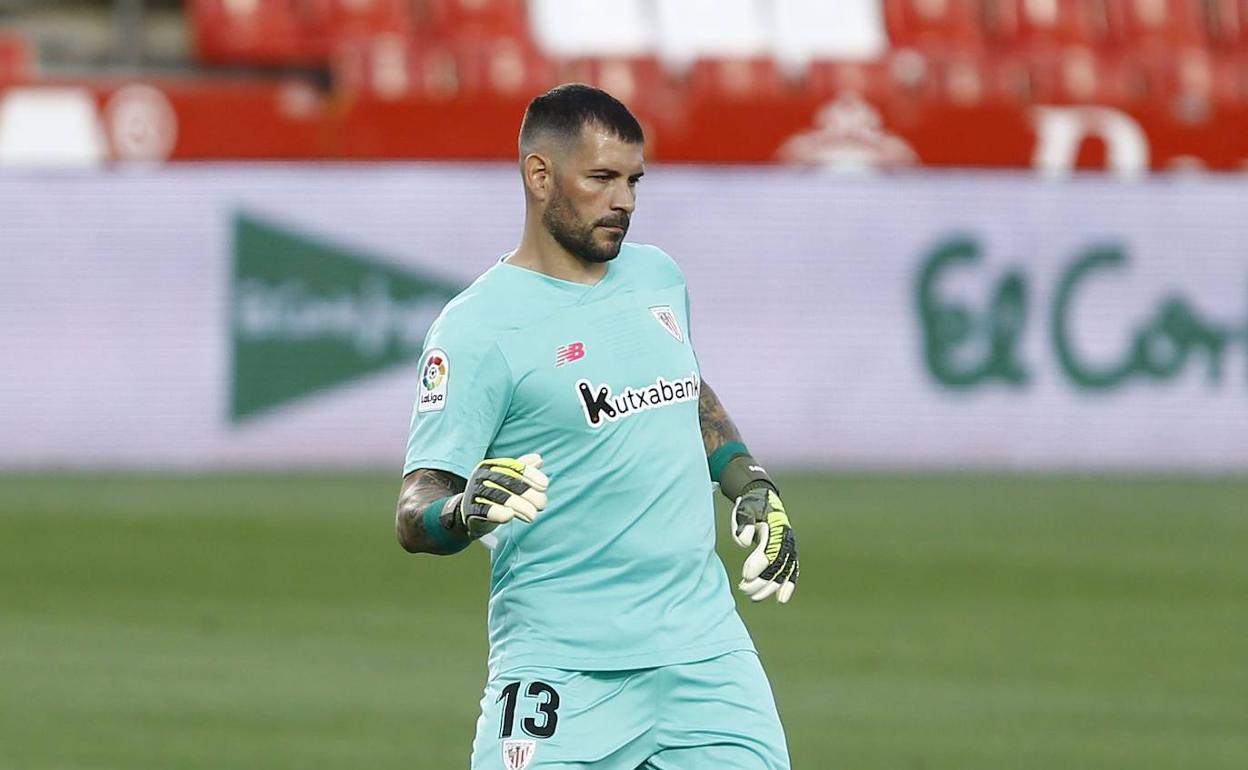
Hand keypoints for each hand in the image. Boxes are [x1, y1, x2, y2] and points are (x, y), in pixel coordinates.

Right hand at [460, 453, 549, 537]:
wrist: (468, 514)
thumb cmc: (493, 495)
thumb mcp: (507, 481)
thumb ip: (522, 470)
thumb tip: (539, 459)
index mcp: (491, 466)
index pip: (513, 467)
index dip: (530, 475)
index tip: (545, 485)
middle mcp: (481, 476)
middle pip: (508, 482)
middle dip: (528, 493)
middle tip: (542, 505)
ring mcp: (474, 492)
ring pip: (500, 496)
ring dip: (519, 506)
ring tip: (533, 515)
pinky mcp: (470, 510)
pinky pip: (485, 510)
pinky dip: (498, 513)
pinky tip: (510, 516)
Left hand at [731, 485, 798, 602]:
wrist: (764, 500)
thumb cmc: (751, 507)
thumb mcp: (744, 509)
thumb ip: (744, 524)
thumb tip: (744, 542)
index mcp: (775, 527)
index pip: (770, 550)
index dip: (759, 564)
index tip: (745, 575)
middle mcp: (786, 539)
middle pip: (777, 565)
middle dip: (761, 580)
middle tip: (743, 588)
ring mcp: (789, 547)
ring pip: (784, 572)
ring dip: (770, 587)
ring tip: (754, 597)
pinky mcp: (789, 554)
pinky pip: (791, 572)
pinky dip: (788, 586)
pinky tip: (781, 599)